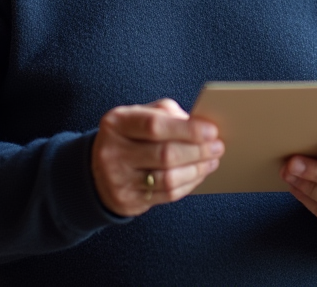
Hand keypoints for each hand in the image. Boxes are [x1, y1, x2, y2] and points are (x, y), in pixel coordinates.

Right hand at [92, 98, 223, 216]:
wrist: (98, 170)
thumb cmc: (129, 136)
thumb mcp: (139, 116)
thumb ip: (167, 114)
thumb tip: (200, 124)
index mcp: (116, 123)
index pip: (154, 126)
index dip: (187, 129)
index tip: (212, 130)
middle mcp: (113, 152)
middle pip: (164, 154)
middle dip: (197, 150)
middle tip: (218, 146)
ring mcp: (118, 180)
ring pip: (167, 178)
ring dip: (196, 170)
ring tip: (212, 160)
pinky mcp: (128, 201)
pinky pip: (166, 195)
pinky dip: (188, 184)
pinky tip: (199, 174)